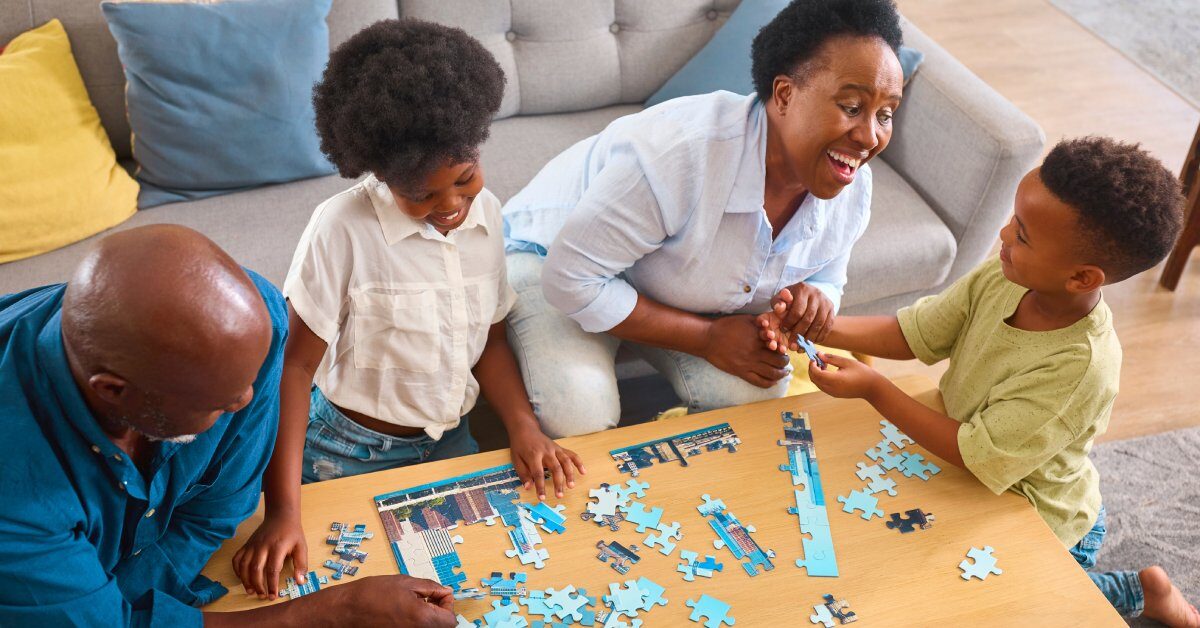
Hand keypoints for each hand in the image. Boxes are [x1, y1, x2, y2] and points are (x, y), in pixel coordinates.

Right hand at [232, 512, 307, 599]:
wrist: (281, 516)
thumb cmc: (292, 533)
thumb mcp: (301, 546)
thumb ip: (301, 564)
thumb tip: (300, 582)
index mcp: (278, 547)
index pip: (273, 569)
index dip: (272, 584)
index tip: (273, 596)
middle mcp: (262, 546)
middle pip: (255, 569)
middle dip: (257, 585)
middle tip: (262, 596)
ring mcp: (252, 545)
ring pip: (244, 565)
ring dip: (245, 580)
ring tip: (250, 591)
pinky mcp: (246, 545)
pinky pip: (237, 559)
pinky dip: (237, 570)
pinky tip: (242, 578)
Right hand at [333, 575, 456, 625]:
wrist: (346, 611)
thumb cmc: (371, 595)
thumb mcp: (405, 582)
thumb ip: (431, 588)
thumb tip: (445, 591)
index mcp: (422, 618)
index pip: (450, 619)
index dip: (447, 604)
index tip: (437, 596)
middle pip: (443, 627)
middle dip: (439, 612)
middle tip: (427, 600)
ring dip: (428, 619)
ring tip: (413, 607)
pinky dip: (416, 624)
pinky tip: (404, 615)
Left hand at [509, 423, 585, 499]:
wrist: (526, 429)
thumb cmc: (520, 446)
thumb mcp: (516, 459)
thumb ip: (523, 474)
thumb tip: (528, 488)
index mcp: (534, 455)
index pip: (538, 473)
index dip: (540, 487)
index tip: (542, 498)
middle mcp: (546, 451)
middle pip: (555, 468)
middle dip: (558, 483)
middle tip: (560, 495)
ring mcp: (555, 449)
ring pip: (565, 461)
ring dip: (570, 474)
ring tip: (571, 486)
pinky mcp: (560, 448)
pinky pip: (571, 454)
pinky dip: (578, 463)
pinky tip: (583, 472)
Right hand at [702, 315, 790, 387]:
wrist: (708, 338)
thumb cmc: (725, 326)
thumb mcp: (745, 319)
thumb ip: (760, 322)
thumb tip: (772, 324)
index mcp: (758, 338)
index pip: (779, 346)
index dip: (785, 348)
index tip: (785, 349)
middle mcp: (756, 352)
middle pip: (779, 361)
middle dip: (785, 361)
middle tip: (786, 361)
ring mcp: (749, 364)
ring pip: (772, 373)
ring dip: (781, 373)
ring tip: (783, 372)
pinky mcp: (741, 372)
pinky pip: (759, 382)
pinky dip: (769, 383)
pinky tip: (773, 381)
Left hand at [768, 283, 835, 345]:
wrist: (807, 295)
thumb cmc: (790, 299)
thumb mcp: (781, 298)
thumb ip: (778, 303)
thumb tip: (779, 308)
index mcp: (802, 289)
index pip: (797, 310)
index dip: (790, 322)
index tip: (783, 330)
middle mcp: (816, 294)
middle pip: (809, 318)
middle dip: (799, 333)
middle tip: (792, 345)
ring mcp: (826, 303)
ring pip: (819, 324)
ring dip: (809, 338)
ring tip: (800, 348)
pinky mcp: (832, 311)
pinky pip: (827, 327)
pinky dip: (819, 337)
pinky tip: (811, 344)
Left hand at [807, 352, 883, 398]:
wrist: (872, 388)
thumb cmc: (862, 373)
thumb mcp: (847, 362)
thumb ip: (831, 358)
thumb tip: (819, 355)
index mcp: (835, 380)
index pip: (816, 373)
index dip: (812, 365)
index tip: (814, 357)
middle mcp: (832, 389)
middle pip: (814, 379)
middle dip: (812, 369)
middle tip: (817, 359)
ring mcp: (833, 393)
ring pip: (817, 383)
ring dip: (816, 373)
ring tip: (824, 363)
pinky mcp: (835, 394)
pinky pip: (822, 386)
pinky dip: (821, 378)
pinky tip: (827, 370)